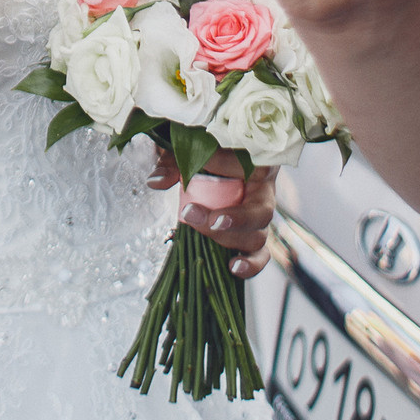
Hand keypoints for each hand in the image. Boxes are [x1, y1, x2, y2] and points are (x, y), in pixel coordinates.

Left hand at [150, 147, 278, 278]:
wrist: (210, 165)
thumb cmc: (205, 154)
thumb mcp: (189, 151)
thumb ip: (174, 163)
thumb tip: (156, 182)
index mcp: (257, 165)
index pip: (248, 165)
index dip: (224, 167)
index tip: (198, 164)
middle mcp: (263, 194)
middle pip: (260, 211)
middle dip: (230, 218)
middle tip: (192, 213)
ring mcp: (258, 219)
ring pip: (258, 236)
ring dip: (231, 240)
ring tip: (211, 237)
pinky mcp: (251, 238)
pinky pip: (259, 256)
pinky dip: (250, 265)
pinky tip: (233, 268)